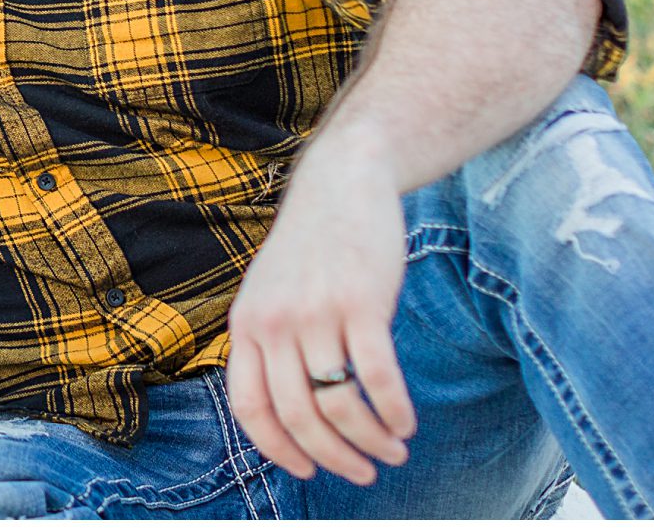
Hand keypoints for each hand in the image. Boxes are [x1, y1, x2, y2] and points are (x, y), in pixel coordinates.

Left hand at [224, 151, 415, 484]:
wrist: (342, 181)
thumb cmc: (311, 247)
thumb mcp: (270, 292)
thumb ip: (271, 343)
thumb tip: (289, 414)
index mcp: (247, 325)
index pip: (251, 408)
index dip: (280, 449)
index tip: (309, 471)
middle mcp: (275, 322)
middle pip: (299, 416)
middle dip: (335, 458)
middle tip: (366, 472)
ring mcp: (317, 312)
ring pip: (340, 403)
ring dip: (371, 440)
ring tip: (393, 448)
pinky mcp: (362, 302)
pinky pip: (378, 376)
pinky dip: (394, 410)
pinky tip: (407, 422)